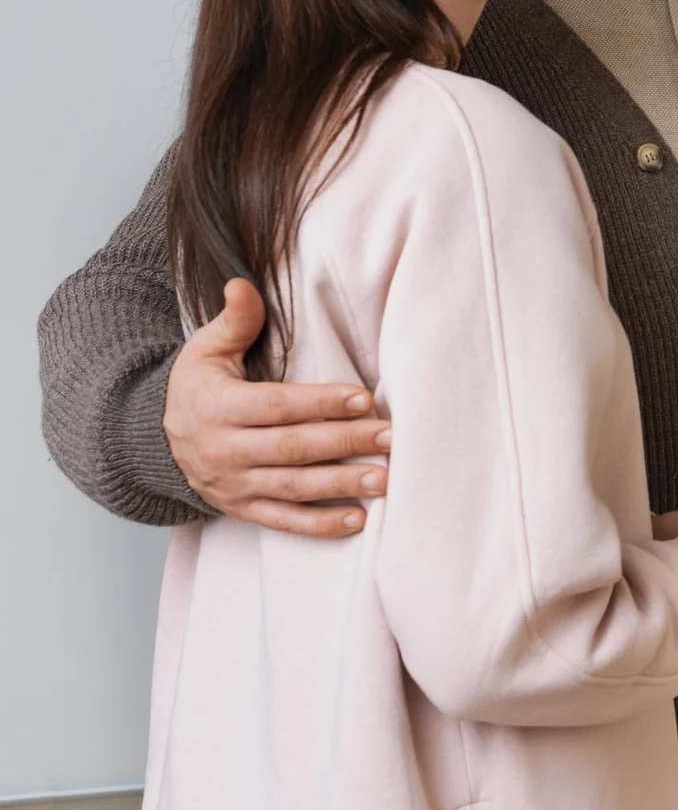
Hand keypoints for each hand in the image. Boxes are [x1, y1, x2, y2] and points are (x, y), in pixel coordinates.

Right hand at [164, 278, 393, 536]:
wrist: (154, 441)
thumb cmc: (197, 386)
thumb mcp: (205, 350)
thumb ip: (234, 321)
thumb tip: (243, 284)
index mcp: (218, 407)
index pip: (277, 406)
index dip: (321, 402)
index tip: (365, 398)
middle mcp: (224, 450)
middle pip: (293, 448)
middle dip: (345, 443)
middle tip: (391, 437)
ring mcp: (232, 485)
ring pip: (293, 488)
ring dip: (341, 485)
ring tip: (385, 479)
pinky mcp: (240, 509)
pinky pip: (283, 521)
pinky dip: (320, 524)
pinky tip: (359, 518)